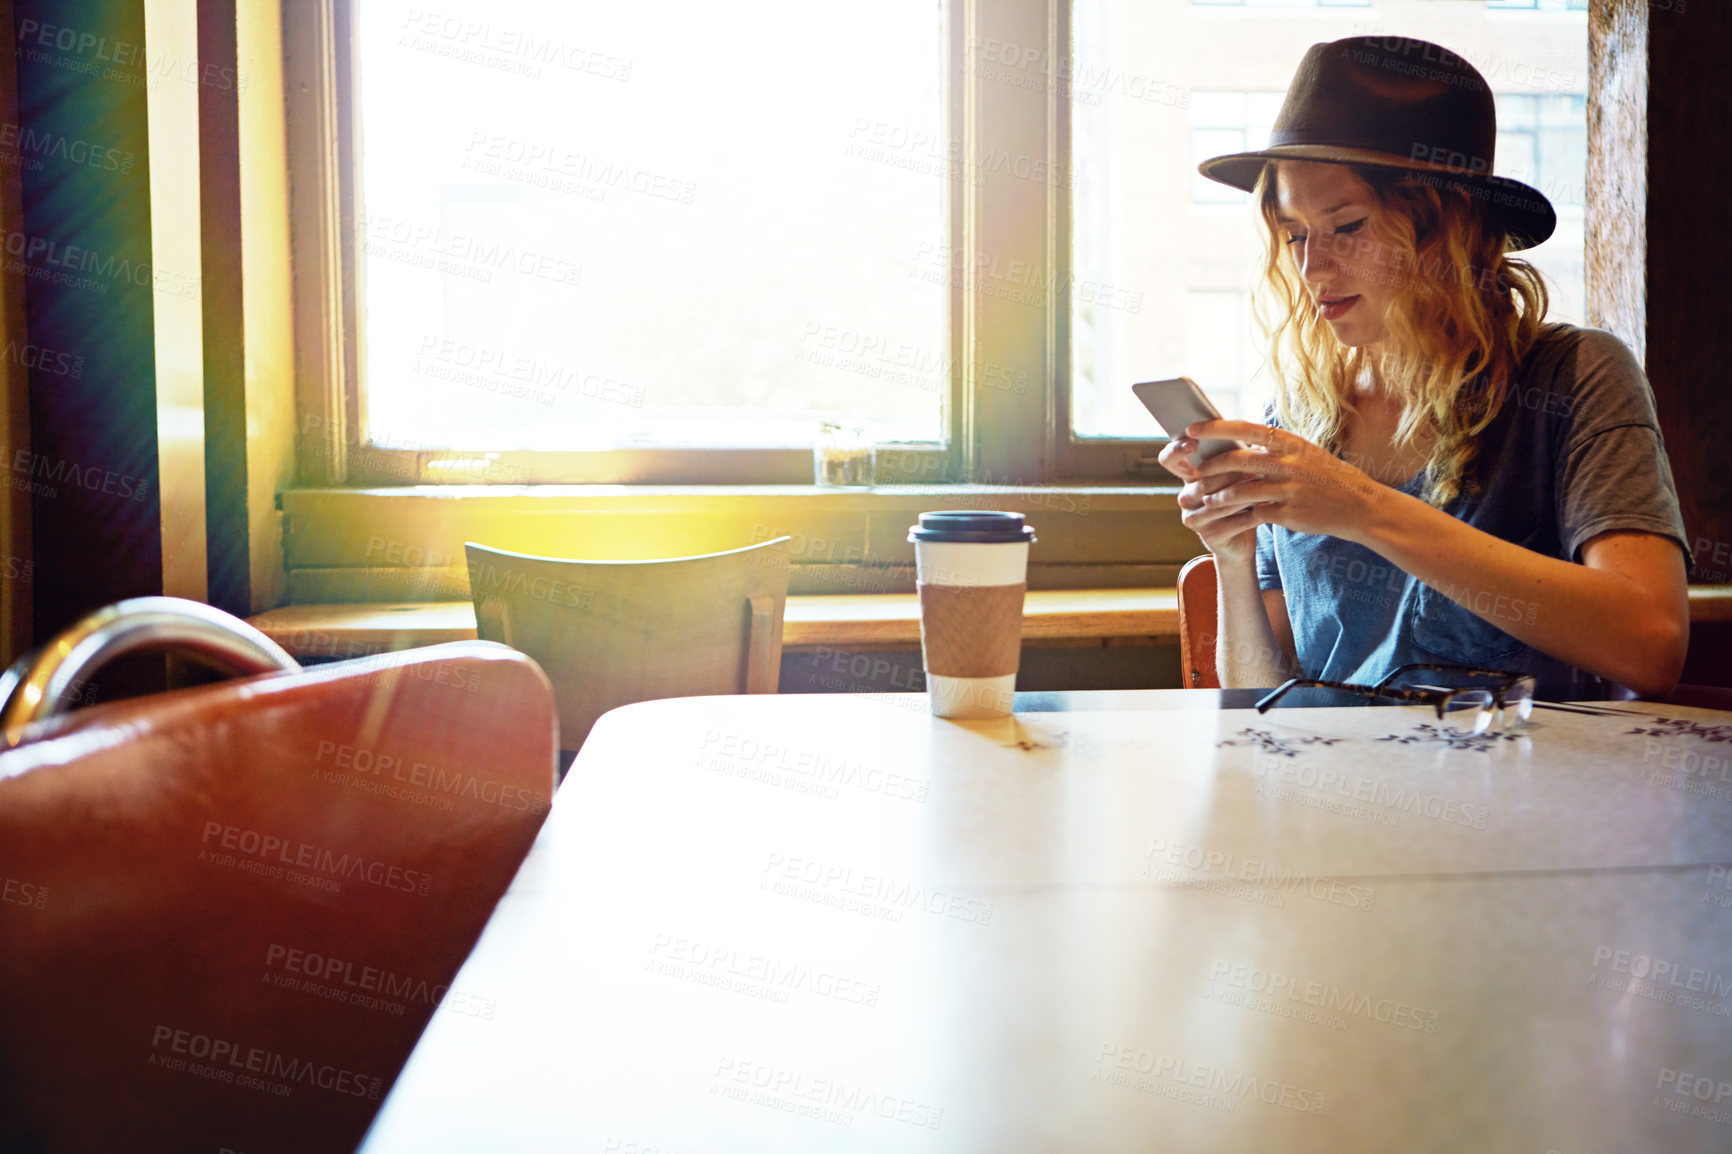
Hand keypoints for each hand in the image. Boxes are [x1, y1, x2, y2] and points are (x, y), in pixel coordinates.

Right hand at [1159, 427, 1264, 560]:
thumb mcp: (1239, 472)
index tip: (1192, 442)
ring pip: (1214, 503)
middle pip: (1200, 482)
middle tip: (1250, 469)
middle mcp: (1185, 496)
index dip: (1176, 450)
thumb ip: (1241, 453)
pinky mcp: (1207, 537)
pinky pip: (1227, 524)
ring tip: (1261, 487)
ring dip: (1239, 495)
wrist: (1243, 535)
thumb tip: (1265, 427)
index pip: (1169, 459)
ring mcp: (1193, 518)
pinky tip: (1264, 510)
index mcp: (1189, 476)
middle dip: (1227, 475)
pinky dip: (1247, 517)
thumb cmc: (1241, 496)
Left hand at [1186, 420, 1384, 540]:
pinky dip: (1237, 516)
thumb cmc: (1330, 477)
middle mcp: (1290, 463)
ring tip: (1206, 498)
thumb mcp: (1307, 453)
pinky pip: (1254, 514)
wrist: (1361, 505)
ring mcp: (1290, 489)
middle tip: (1194, 471)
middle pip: (1238, 461)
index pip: (1245, 429)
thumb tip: (1245, 443)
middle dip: (1210, 466)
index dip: (1215, 429)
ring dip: (1218, 496)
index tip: (1192, 429)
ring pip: (1241, 491)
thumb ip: (1276, 449)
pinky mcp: (1289, 514)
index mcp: (1291, 443)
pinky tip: (1227, 517)